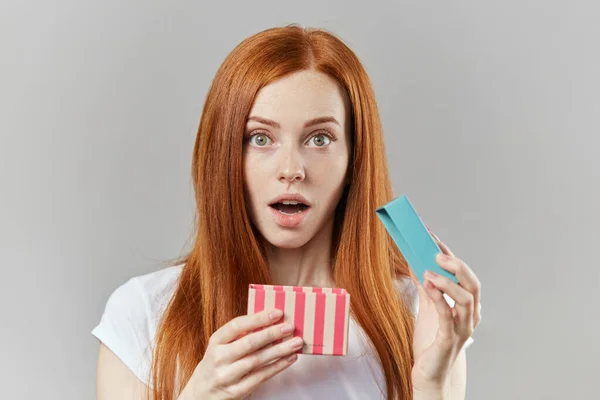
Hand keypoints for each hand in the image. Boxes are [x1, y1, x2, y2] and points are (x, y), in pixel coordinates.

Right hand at [181, 308, 302, 399]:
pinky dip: (277, 367)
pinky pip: (261, 377)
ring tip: (296, 343)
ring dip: (279, 351)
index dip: (258, 318)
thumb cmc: (218, 364)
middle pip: (248, 343)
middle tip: (290, 327)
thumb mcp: (222, 346)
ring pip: (257, 360)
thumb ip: (241, 334)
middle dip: (272, 334)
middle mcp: (219, 358)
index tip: (277, 313)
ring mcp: (227, 376)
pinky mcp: (236, 391)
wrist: (201, 394)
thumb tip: (270, 320)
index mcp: (216, 341)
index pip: (237, 326)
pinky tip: (289, 358)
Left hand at [411, 232, 481, 392]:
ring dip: (448, 281)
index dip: (450, 255)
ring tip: (428, 271)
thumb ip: (426, 287)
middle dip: (457, 266)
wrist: (429, 375)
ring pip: (466, 299)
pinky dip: (439, 298)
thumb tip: (415, 262)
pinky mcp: (450, 339)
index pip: (464, 275)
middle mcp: (470, 315)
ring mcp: (462, 328)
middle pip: (473, 284)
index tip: (433, 239)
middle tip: (436, 254)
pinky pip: (449, 316)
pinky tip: (427, 285)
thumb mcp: (428, 309)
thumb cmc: (430, 342)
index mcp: (467, 306)